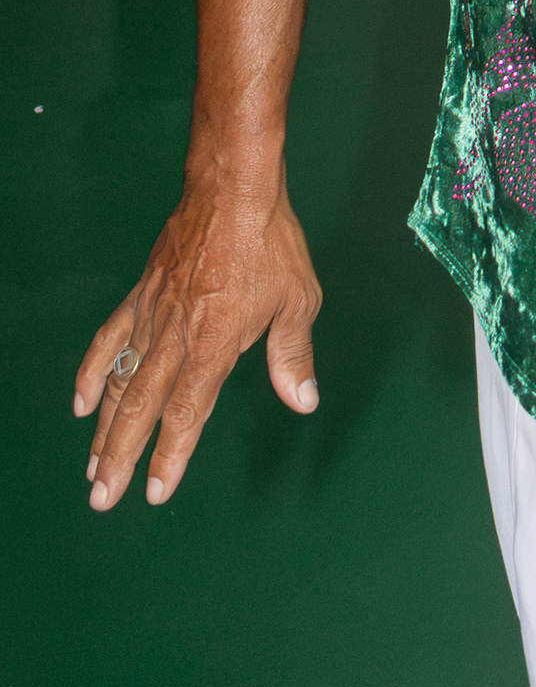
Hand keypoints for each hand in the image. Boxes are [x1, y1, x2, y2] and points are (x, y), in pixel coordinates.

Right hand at [73, 177, 321, 508]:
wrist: (232, 188)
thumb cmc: (271, 243)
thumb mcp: (298, 299)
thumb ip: (293, 354)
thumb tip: (302, 401)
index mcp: (214, 343)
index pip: (186, 412)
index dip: (170, 455)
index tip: (154, 492)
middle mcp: (176, 336)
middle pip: (141, 407)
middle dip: (121, 456)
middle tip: (102, 498)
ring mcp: (152, 315)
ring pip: (121, 381)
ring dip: (104, 428)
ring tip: (92, 467)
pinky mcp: (141, 295)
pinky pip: (109, 338)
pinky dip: (94, 371)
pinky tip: (83, 402)